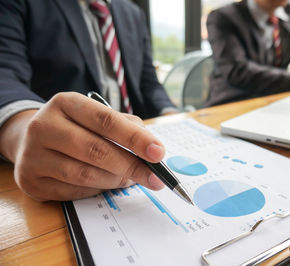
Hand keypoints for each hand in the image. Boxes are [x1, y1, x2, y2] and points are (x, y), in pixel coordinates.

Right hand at [0, 92, 164, 200]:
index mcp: (66, 103)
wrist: (29, 140)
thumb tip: (153, 150)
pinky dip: (97, 190)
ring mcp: (33, 154)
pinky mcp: (30, 181)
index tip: (158, 152)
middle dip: (132, 166)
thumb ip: (126, 128)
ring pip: (85, 175)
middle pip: (96, 150)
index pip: (106, 120)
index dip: (135, 138)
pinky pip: (74, 192)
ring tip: (131, 178)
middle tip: (154, 177)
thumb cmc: (74, 127)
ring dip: (116, 180)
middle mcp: (44, 126)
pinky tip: (106, 183)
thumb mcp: (96, 117)